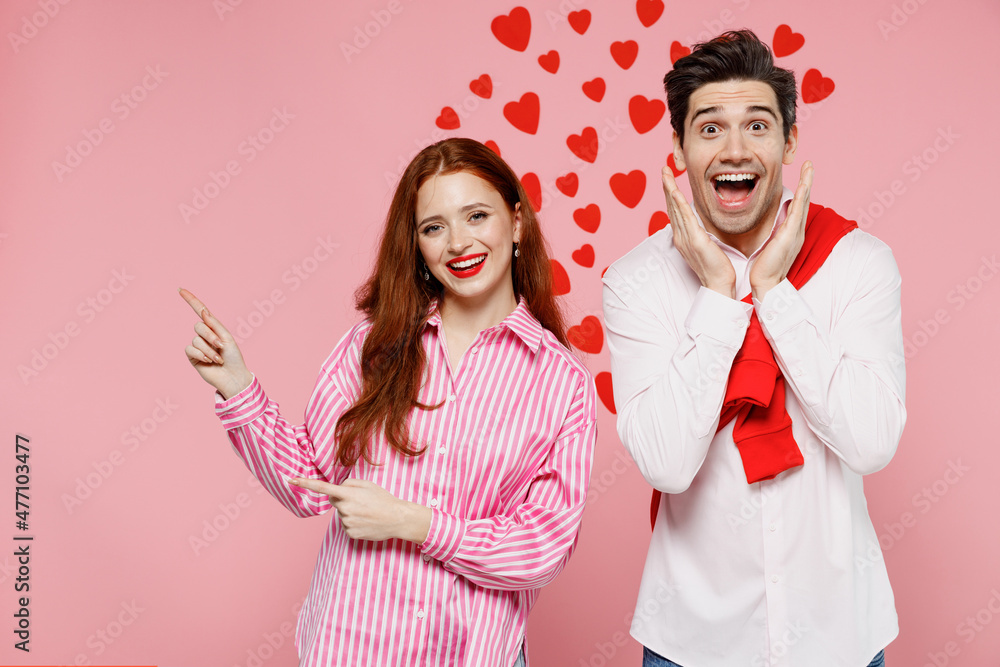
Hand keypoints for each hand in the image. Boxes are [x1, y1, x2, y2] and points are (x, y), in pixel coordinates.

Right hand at [179, 288, 253, 399]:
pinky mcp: (192, 357)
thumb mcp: (227, 338)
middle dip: (211, 336)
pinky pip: (189, 349)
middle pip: (199, 326)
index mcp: (214, 328)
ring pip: (196, 339)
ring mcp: (197, 346)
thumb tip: (203, 311)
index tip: (180, 289)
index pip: (200, 311)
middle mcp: (204, 335)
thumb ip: (214, 324)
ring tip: (218, 359)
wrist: (233, 376)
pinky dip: (200, 354)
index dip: (191, 300)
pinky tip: (208, 361)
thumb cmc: (234, 357)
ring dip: (209, 349)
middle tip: (221, 346)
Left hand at [289, 477, 431, 543]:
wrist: (397, 519)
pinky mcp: (350, 534)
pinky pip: (346, 526)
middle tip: (362, 501)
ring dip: (351, 512)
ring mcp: (347, 522)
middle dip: (344, 500)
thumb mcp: (367, 485)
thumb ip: (349, 483)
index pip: (323, 488)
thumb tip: (337, 491)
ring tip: (367, 512)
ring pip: (341, 515)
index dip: (305, 483)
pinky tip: (367, 522)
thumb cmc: (383, 499)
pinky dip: (354, 523)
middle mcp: (345, 508)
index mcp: (348, 494)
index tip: (291, 480)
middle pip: (335, 502)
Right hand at [661, 166, 735, 297]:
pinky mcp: (695, 240)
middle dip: (666, 186)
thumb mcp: (705, 246)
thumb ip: (700, 233)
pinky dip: (678, 204)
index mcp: (683, 237)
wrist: (718, 283)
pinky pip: (685, 218)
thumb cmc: (716, 267)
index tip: (669, 179)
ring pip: (675, 209)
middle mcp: (680, 236)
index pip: (674, 211)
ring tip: (666, 174)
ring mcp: (685, 238)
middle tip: (663, 169)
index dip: (670, 194)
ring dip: (669, 189)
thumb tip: (698, 225)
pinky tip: (675, 191)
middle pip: (670, 207)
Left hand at [750, 161, 813, 299]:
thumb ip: (770, 235)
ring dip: (807, 183)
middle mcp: (796, 231)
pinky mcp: (791, 235)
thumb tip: (766, 227)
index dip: (800, 191)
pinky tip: (804, 184)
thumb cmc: (763, 269)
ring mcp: (795, 233)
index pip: (797, 208)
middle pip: (805, 201)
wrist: (766, 284)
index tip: (801, 176)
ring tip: (809, 167)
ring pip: (804, 202)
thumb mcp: (768, 247)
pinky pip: (798, 212)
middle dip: (808, 182)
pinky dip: (802, 196)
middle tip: (809, 165)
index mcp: (790, 233)